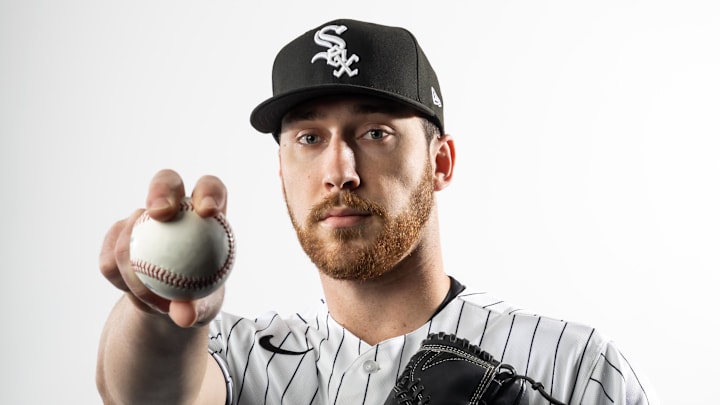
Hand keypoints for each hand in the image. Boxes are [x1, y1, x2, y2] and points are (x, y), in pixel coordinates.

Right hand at [99, 169, 227, 327]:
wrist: (169, 305)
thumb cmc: (199, 299)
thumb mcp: (204, 308)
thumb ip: (198, 308)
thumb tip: (185, 314)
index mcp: (205, 214)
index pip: (210, 188)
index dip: (209, 192)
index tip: (207, 212)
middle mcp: (174, 208)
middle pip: (166, 182)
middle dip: (161, 191)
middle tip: (159, 214)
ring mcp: (141, 220)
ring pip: (129, 225)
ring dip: (134, 262)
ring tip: (150, 297)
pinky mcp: (116, 238)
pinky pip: (109, 256)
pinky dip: (118, 278)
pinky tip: (131, 293)